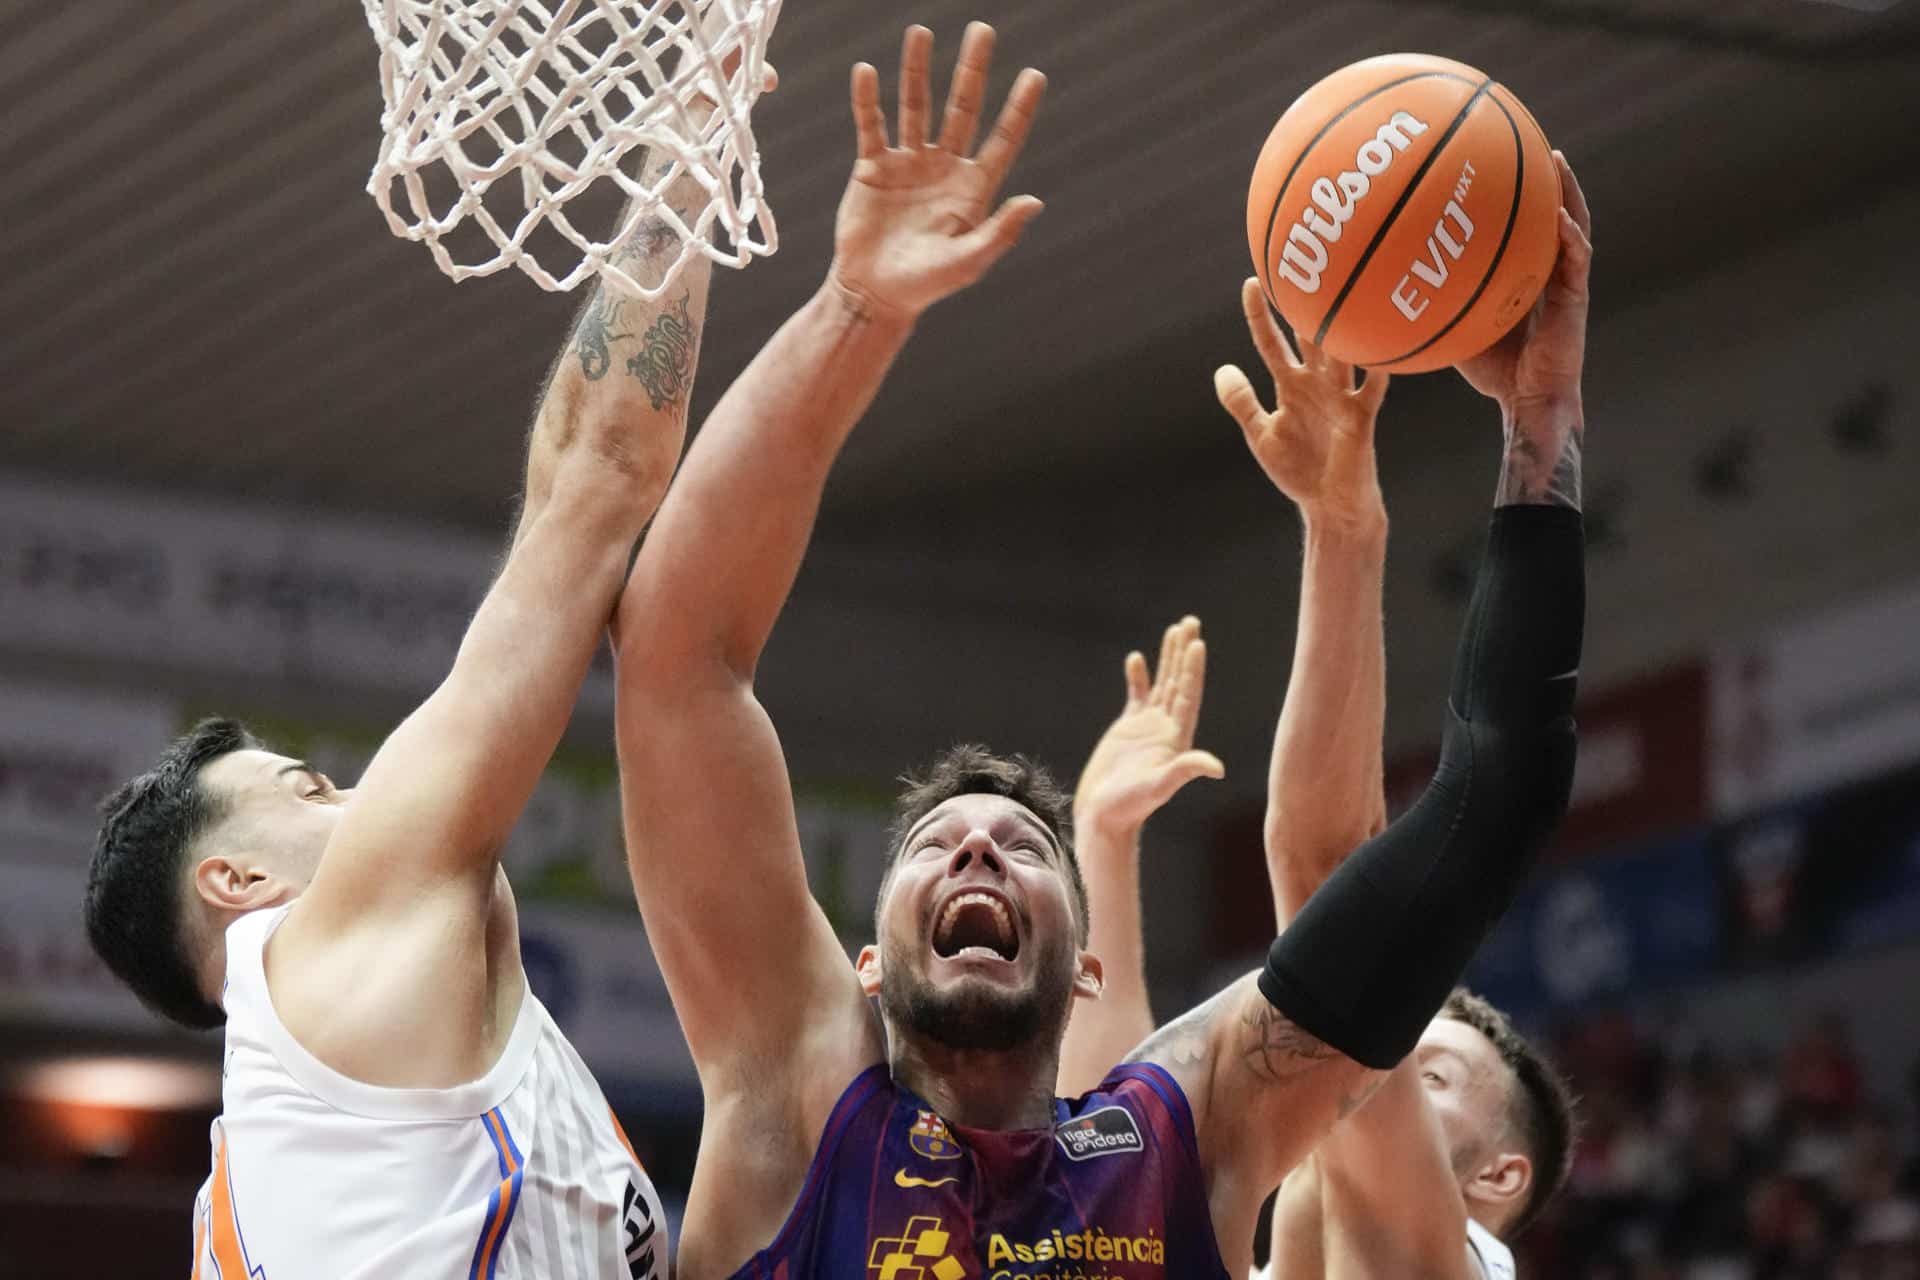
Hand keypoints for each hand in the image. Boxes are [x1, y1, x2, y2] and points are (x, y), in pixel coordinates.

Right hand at [828, 23, 1046, 320]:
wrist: (875, 292)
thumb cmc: (926, 284)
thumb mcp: (968, 262)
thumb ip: (1000, 232)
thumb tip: (1034, 201)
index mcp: (973, 188)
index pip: (1002, 139)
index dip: (1019, 108)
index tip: (1035, 75)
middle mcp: (944, 167)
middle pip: (961, 108)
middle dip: (971, 70)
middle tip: (982, 30)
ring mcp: (908, 164)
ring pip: (915, 106)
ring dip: (917, 70)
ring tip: (920, 33)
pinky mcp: (873, 167)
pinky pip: (871, 126)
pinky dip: (867, 100)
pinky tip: (867, 71)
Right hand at [1075, 618, 1225, 842]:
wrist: (1104, 817)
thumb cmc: (1130, 806)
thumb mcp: (1159, 786)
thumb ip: (1184, 770)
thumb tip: (1217, 768)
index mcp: (1177, 738)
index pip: (1188, 695)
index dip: (1193, 669)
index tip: (1197, 642)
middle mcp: (1166, 728)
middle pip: (1179, 681)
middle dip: (1184, 652)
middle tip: (1190, 622)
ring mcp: (1148, 727)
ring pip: (1162, 683)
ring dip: (1168, 658)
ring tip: (1174, 629)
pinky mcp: (1128, 729)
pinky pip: (1137, 695)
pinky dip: (1138, 677)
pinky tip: (1136, 659)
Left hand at [1214, 279, 1387, 531]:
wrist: (1330, 504)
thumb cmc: (1299, 469)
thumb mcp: (1262, 434)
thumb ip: (1242, 403)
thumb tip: (1222, 369)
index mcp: (1291, 386)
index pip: (1271, 342)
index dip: (1260, 314)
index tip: (1251, 282)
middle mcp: (1318, 384)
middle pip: (1310, 337)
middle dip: (1308, 305)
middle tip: (1310, 265)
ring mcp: (1341, 398)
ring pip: (1341, 354)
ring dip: (1340, 327)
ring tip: (1341, 292)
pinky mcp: (1361, 419)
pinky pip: (1372, 389)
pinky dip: (1378, 370)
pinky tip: (1383, 349)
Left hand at [1455, 151, 1593, 420]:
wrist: (1529, 401)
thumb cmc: (1494, 371)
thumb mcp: (1454, 329)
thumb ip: (1433, 304)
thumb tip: (1385, 291)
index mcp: (1524, 273)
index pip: (1520, 224)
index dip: (1514, 193)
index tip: (1495, 158)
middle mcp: (1547, 270)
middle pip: (1550, 211)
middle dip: (1542, 176)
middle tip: (1529, 139)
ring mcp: (1566, 282)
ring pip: (1573, 225)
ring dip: (1568, 191)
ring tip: (1556, 159)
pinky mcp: (1576, 299)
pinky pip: (1576, 260)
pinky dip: (1571, 236)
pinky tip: (1561, 216)